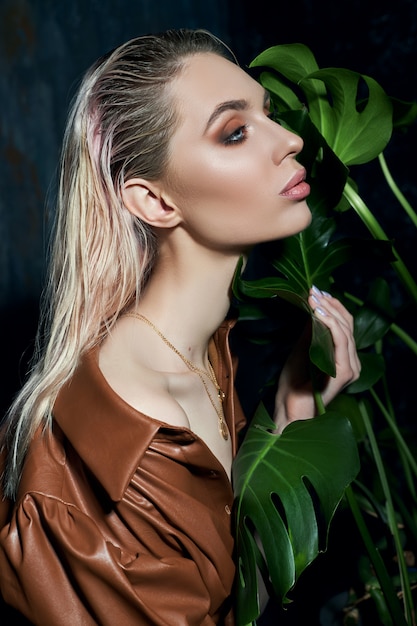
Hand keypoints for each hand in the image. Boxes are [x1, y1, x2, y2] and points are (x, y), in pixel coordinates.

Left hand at [273, 286, 360, 432]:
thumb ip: (311, 333)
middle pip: (348, 325)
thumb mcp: (300, 350)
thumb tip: (314, 308)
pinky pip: (341, 343)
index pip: (345, 326)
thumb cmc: (292, 385)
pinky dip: (330, 325)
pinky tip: (318, 314)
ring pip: (346, 331)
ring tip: (314, 300)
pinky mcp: (344, 375)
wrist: (287, 411)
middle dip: (330, 305)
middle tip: (314, 292)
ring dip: (329, 311)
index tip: (317, 291)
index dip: (333, 306)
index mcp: (344, 359)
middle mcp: (352, 364)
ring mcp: (350, 370)